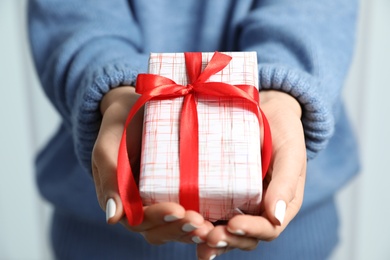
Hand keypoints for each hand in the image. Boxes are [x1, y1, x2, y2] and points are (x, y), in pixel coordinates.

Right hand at [91, 86, 212, 243]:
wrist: (136, 108)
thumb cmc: (121, 125)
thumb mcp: (108, 146)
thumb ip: (109, 176)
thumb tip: (113, 219)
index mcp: (122, 199)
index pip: (139, 220)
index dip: (158, 219)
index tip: (177, 210)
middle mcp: (142, 205)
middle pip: (159, 230)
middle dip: (179, 229)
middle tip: (200, 222)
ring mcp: (161, 199)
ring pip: (175, 227)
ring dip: (192, 232)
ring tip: (211, 227)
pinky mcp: (179, 190)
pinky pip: (190, 212)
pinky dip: (203, 221)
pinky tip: (220, 220)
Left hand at [196, 90, 306, 258]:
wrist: (267, 112)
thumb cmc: (284, 132)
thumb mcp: (290, 155)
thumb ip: (286, 184)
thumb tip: (276, 218)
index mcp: (280, 205)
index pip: (268, 229)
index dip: (251, 231)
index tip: (234, 225)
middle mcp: (259, 209)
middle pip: (244, 236)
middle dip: (227, 240)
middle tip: (208, 236)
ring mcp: (239, 201)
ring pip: (226, 228)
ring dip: (211, 237)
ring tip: (194, 235)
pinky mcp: (221, 190)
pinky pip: (212, 210)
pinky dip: (201, 221)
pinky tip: (186, 223)